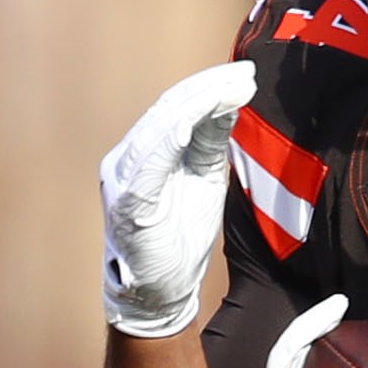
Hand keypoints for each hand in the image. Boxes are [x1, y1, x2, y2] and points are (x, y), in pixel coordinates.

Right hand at [98, 60, 258, 337]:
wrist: (157, 293)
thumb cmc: (178, 239)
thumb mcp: (203, 181)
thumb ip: (209, 144)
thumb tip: (229, 104)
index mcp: (146, 153)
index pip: (175, 108)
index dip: (209, 88)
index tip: (245, 75)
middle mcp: (127, 159)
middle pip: (167, 110)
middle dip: (208, 89)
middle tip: (245, 74)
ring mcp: (122, 179)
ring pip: (157, 129)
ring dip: (195, 106)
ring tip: (230, 89)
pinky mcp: (127, 202)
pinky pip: (146, 163)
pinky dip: (167, 140)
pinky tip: (189, 123)